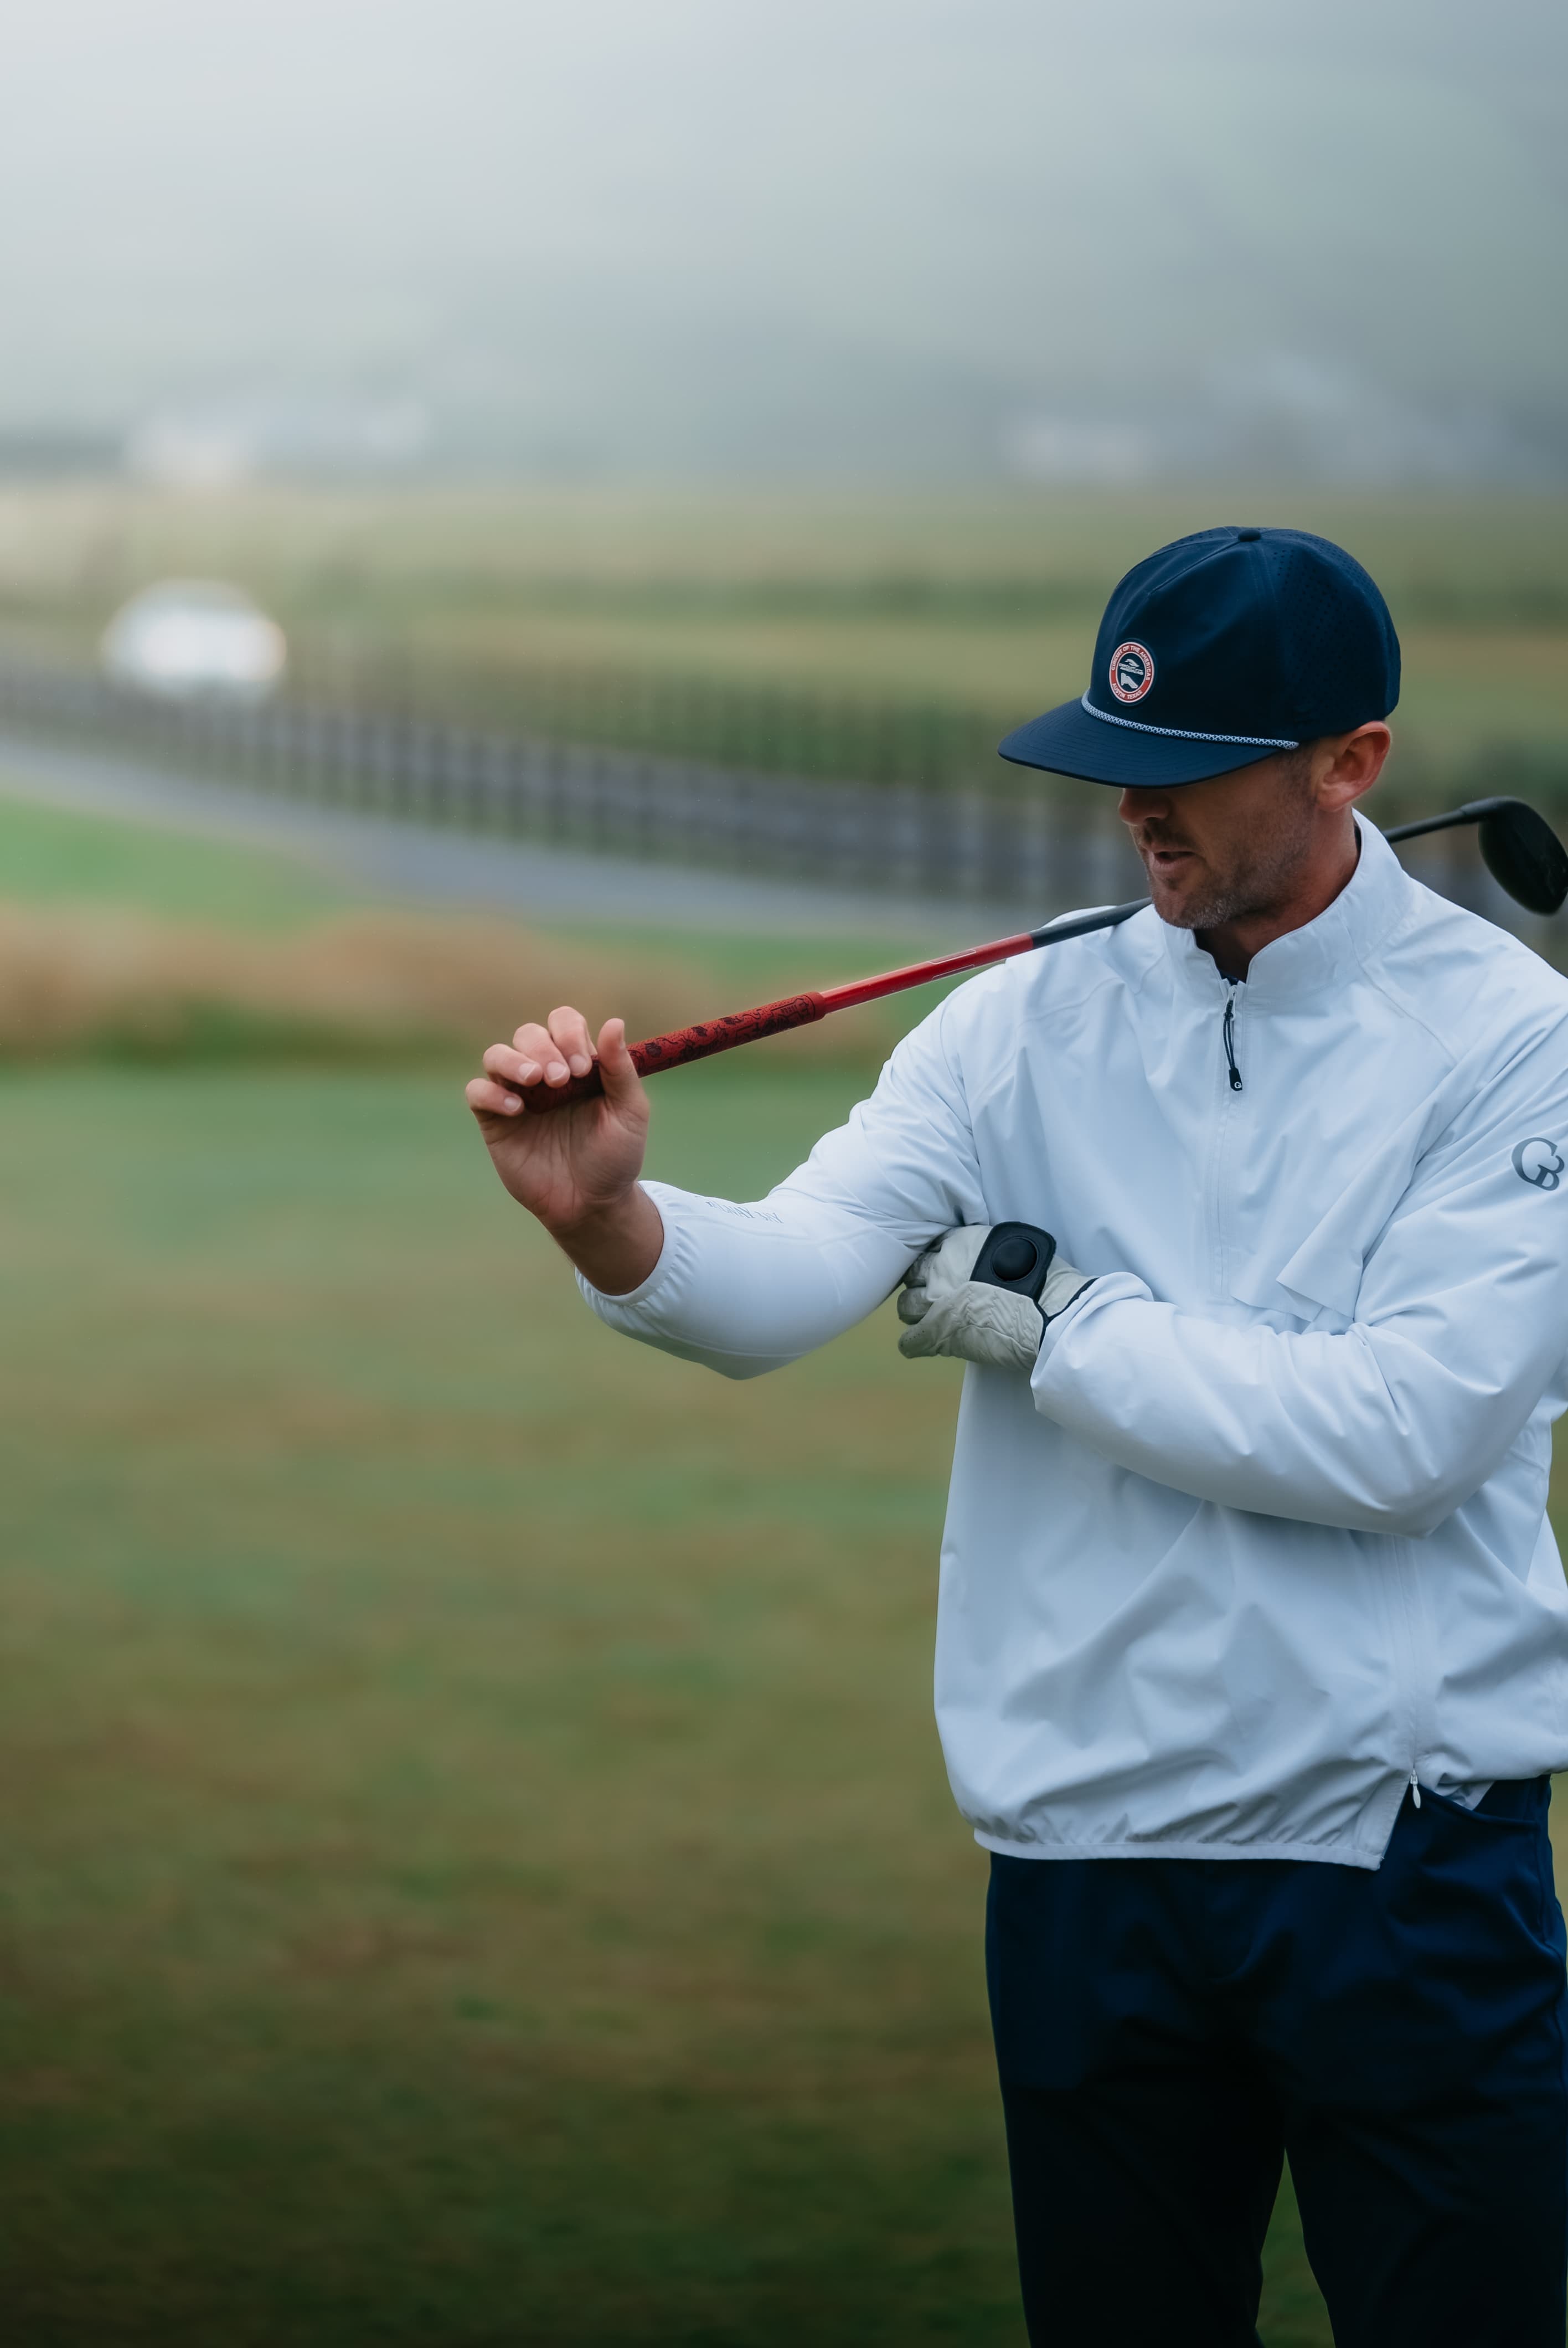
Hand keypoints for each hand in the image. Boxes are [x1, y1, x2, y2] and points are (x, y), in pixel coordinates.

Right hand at [466, 1008, 663, 1292]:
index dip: (569, 1034)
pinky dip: (491, 1092)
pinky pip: (477, 1091)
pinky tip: (516, 1110)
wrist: (592, 1205)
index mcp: (578, 1064)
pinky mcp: (495, 1121)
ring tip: (535, 1081)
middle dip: (544, 1049)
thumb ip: (621, 1069)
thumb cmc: (615, 1158)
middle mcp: (544, 1073)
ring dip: (514, 1060)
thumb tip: (614, 1022)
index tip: (583, 1067)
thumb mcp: (629, 1112)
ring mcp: (517, 1095)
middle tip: (562, 1079)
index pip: (563, 1023)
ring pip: (496, 1055)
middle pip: (528, 1034)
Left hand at [897, 1223, 1091, 1370]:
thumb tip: (986, 1261)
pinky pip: (910, 1340)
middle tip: (937, 1298)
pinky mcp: (936, 1334)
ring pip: (906, 1306)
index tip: (944, 1272)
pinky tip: (921, 1345)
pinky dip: (914, 1344)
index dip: (936, 1263)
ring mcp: (935, 1302)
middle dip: (922, 1286)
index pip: (931, 1248)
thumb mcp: (1012, 1249)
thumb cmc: (1042, 1280)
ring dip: (915, 1314)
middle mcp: (941, 1268)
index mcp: (959, 1243)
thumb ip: (988, 1252)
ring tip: (930, 1321)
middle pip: (913, 1275)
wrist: (1046, 1311)